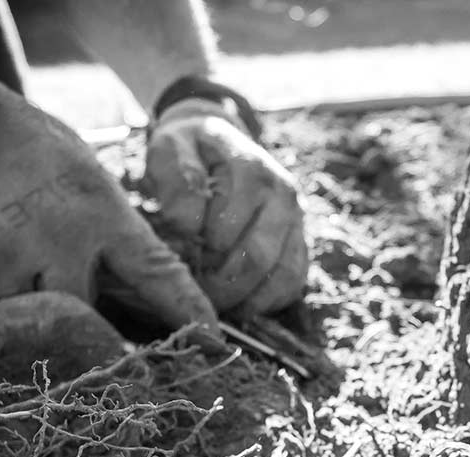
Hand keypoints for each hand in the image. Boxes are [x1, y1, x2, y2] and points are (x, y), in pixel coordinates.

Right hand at [0, 44, 217, 332]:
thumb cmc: (16, 135)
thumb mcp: (81, 166)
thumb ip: (106, 219)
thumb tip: (127, 269)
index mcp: (99, 211)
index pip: (157, 273)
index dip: (187, 311)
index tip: (213, 340)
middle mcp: (60, 240)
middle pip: (90, 316)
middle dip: (88, 321)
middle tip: (86, 318)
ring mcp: (10, 258)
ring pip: (37, 318)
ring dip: (36, 311)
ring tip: (23, 274)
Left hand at [140, 97, 308, 315]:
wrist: (215, 138)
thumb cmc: (188, 150)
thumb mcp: (171, 149)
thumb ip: (177, 181)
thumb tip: (189, 227)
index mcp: (252, 171)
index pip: (226, 232)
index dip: (198, 257)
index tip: (176, 261)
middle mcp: (283, 195)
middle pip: (257, 259)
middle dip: (221, 286)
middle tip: (193, 294)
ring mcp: (296, 220)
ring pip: (282, 276)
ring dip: (246, 299)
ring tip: (215, 302)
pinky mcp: (299, 241)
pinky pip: (293, 283)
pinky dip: (267, 302)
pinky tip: (239, 304)